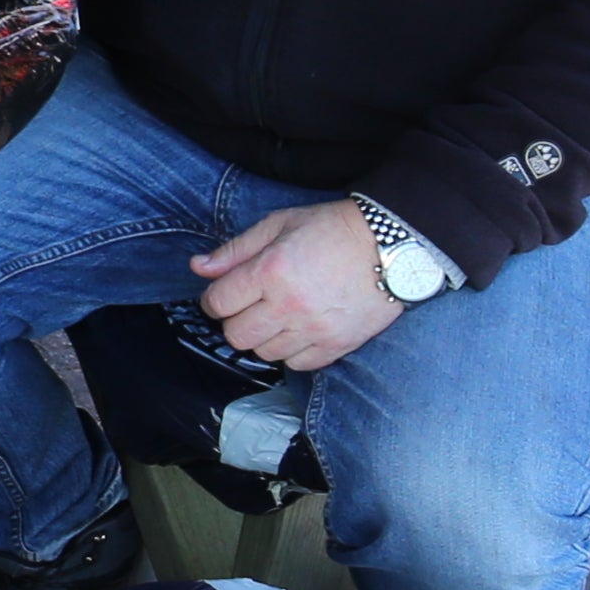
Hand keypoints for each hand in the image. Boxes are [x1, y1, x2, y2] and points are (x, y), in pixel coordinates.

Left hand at [192, 199, 401, 371]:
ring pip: (264, 353)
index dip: (215, 299)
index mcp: (270, 271)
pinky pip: (298, 364)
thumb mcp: (279, 224)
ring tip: (278, 316)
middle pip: (236, 335)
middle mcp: (288, 305)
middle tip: (250, 306)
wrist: (390, 245)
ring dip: (264, 337)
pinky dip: (292, 352)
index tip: (225, 294)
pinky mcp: (337, 345)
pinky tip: (299, 330)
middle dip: (236, 321)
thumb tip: (198, 267)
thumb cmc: (332, 229)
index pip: (218, 303)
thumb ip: (235, 249)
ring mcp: (313, 329)